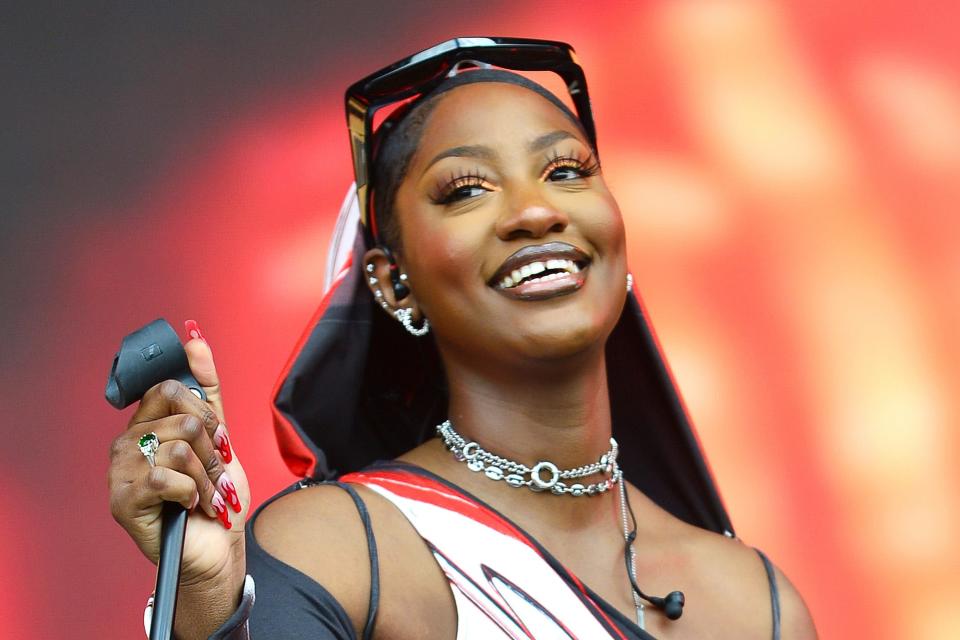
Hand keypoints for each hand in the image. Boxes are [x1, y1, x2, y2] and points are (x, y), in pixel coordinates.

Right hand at [108, 320, 248, 636]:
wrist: (217, 546)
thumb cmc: (214, 495)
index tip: (217, 439)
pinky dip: (192, 492)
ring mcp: (120, 472)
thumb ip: (207, 389)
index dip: (203, 411)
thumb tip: (195, 338)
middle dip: (212, 450)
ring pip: (179, 447)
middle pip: (181, 418)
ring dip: (206, 476)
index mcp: (145, 424)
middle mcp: (126, 443)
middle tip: (213, 474)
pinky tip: (190, 506)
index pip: (169, 388)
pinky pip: (167, 476)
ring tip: (206, 494)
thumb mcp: (218, 436)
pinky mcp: (123, 501)